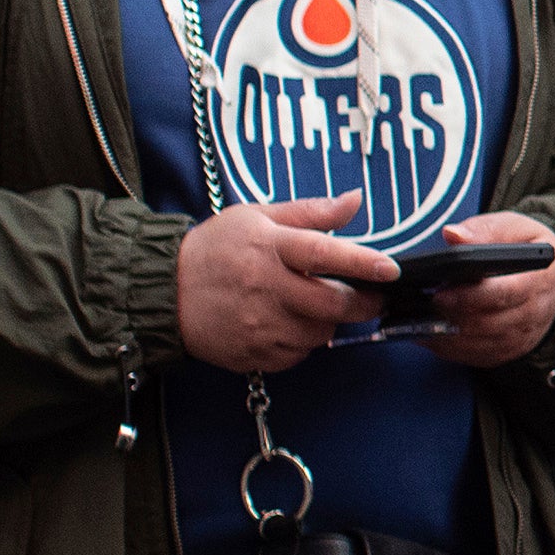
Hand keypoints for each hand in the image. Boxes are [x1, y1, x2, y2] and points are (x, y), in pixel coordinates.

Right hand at [177, 192, 396, 373]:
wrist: (164, 291)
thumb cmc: (215, 249)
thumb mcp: (256, 217)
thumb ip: (310, 212)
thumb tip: (355, 200)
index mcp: (268, 247)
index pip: (323, 253)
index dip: (362, 263)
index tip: (390, 269)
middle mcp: (265, 287)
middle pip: (333, 303)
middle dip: (361, 303)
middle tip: (368, 296)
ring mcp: (259, 324)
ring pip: (320, 332)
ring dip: (327, 321)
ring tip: (308, 305)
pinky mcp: (253, 353)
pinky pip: (299, 354)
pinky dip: (303, 341)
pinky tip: (285, 323)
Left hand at [423, 213, 554, 369]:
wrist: (554, 280)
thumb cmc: (529, 251)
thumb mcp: (514, 229)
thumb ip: (484, 230)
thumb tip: (453, 235)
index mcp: (540, 279)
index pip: (505, 293)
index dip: (470, 296)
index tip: (440, 293)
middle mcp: (535, 313)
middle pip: (488, 323)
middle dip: (452, 316)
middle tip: (425, 303)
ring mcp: (522, 337)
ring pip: (478, 343)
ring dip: (446, 334)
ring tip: (421, 316)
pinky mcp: (508, 351)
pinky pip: (474, 356)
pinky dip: (449, 347)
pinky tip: (429, 332)